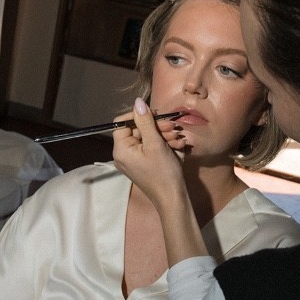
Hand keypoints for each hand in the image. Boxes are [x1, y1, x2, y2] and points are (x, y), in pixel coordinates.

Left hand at [113, 99, 208, 265]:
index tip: (155, 115)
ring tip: (177, 138)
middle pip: (137, 129)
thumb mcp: (155, 143)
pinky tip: (177, 146)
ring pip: (147, 137)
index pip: (122, 123)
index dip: (138, 116)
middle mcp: (124, 154)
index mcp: (121, 149)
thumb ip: (145, 121)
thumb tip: (138, 102)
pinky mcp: (144, 163)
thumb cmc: (163, 173)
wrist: (173, 198)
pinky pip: (152, 147)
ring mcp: (134, 159)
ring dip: (164, 134)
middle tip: (172, 126)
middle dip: (156, 126)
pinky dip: (164, 144)